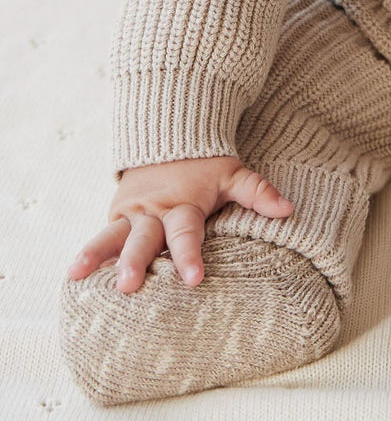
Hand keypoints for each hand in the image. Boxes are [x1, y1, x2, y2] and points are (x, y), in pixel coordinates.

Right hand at [65, 156, 293, 293]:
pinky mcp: (116, 216)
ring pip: (111, 235)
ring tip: (76, 274)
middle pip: (143, 239)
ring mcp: (130, 214)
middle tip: (128, 287)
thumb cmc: (206, 164)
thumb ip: (257, 191)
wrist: (170, 133)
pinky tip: (72, 277)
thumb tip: (287, 209)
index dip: (190, 255)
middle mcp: (153, 212)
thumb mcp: (233, 172)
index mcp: (183, 204)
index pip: (187, 233)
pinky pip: (101, 236)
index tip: (193, 278)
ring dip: (95, 254)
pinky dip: (88, 254)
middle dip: (135, 262)